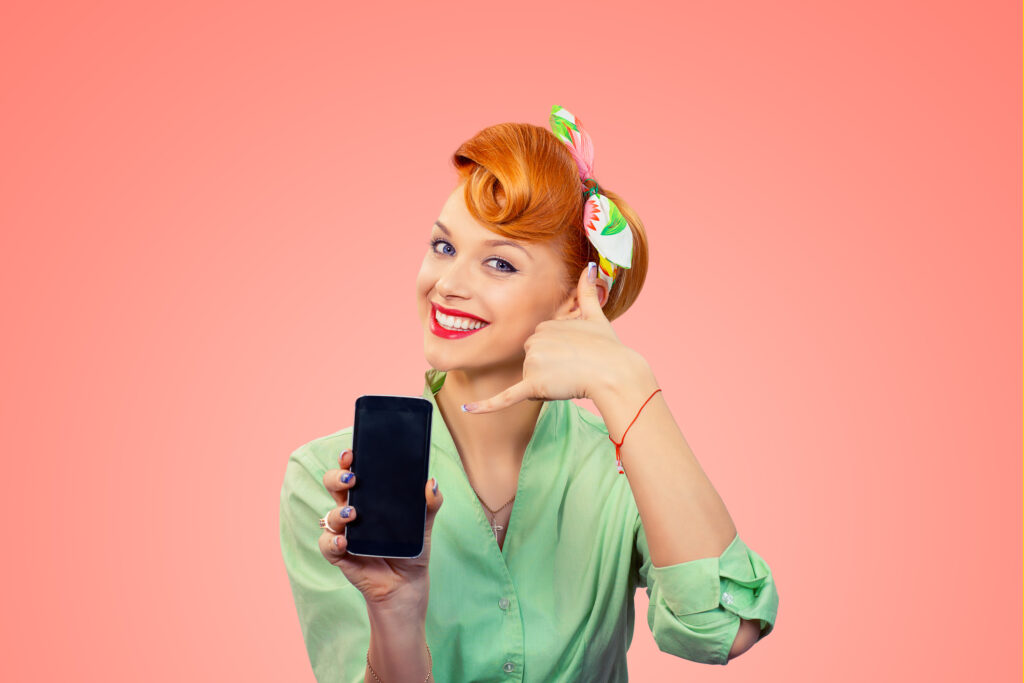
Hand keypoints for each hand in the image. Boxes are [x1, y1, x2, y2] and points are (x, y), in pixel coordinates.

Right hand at [316, 448, 443, 609]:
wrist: (407, 584)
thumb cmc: (411, 549)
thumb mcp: (424, 524)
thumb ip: (430, 504)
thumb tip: (431, 483)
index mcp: (369, 498)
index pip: (353, 473)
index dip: (347, 461)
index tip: (351, 453)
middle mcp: (352, 511)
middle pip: (334, 487)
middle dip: (337, 478)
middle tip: (352, 479)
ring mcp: (344, 532)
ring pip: (328, 515)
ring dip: (337, 512)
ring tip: (353, 515)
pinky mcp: (340, 554)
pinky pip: (327, 545)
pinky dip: (332, 541)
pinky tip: (344, 540)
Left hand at [464, 263, 638, 412]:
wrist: (615, 373)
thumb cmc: (608, 348)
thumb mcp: (596, 316)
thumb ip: (587, 292)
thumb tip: (591, 267)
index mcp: (543, 325)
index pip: (539, 348)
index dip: (556, 357)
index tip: (575, 356)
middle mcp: (534, 340)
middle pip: (531, 364)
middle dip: (548, 372)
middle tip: (573, 370)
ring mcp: (532, 362)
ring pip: (529, 382)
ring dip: (546, 387)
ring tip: (569, 380)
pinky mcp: (533, 384)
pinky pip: (506, 397)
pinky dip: (487, 406)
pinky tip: (469, 408)